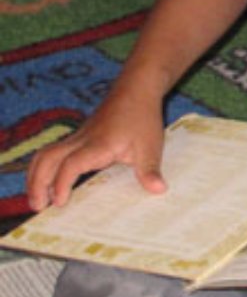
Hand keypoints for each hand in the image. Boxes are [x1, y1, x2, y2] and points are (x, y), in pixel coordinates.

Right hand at [25, 93, 167, 209]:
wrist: (137, 89)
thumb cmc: (142, 117)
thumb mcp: (151, 145)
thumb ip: (149, 170)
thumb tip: (159, 191)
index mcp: (98, 145)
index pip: (70, 165)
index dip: (61, 184)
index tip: (59, 203)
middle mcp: (81, 140)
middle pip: (46, 158)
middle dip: (37, 183)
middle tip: (37, 207)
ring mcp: (77, 137)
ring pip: (45, 154)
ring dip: (36, 176)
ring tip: (37, 199)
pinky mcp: (77, 137)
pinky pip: (53, 152)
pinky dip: (46, 168)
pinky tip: (50, 183)